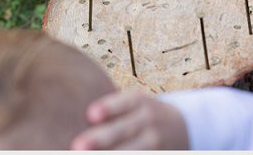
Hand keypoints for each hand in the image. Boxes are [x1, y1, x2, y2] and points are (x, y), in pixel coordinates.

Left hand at [69, 91, 188, 149]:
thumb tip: (71, 119)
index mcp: (140, 102)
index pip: (124, 103)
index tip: (90, 114)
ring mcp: (155, 143)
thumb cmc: (141, 114)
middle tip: (77, 146)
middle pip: (123, 131)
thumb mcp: (134, 104)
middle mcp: (148, 121)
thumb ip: (111, 111)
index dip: (108, 108)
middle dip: (100, 139)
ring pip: (132, 152)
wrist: (182, 127)